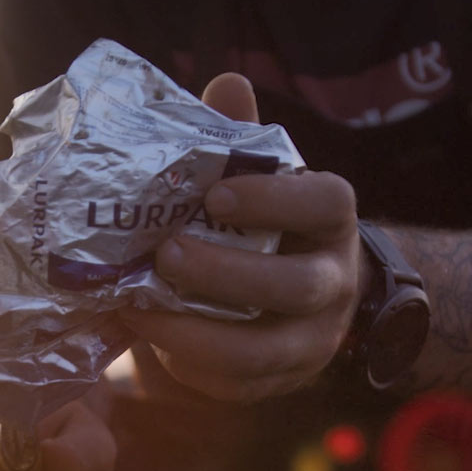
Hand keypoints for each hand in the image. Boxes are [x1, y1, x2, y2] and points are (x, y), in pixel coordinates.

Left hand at [120, 73, 364, 402]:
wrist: (296, 293)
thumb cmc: (261, 221)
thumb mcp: (258, 176)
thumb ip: (239, 137)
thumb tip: (227, 83)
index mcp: (330, 220)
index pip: (324, 202)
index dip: (273, 199)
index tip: (215, 193)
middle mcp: (334, 283)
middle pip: (296, 287)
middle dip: (226, 275)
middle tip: (164, 254)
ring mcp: (312, 341)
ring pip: (264, 352)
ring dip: (196, 333)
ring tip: (138, 308)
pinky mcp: (280, 382)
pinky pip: (237, 387)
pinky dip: (188, 367)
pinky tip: (148, 338)